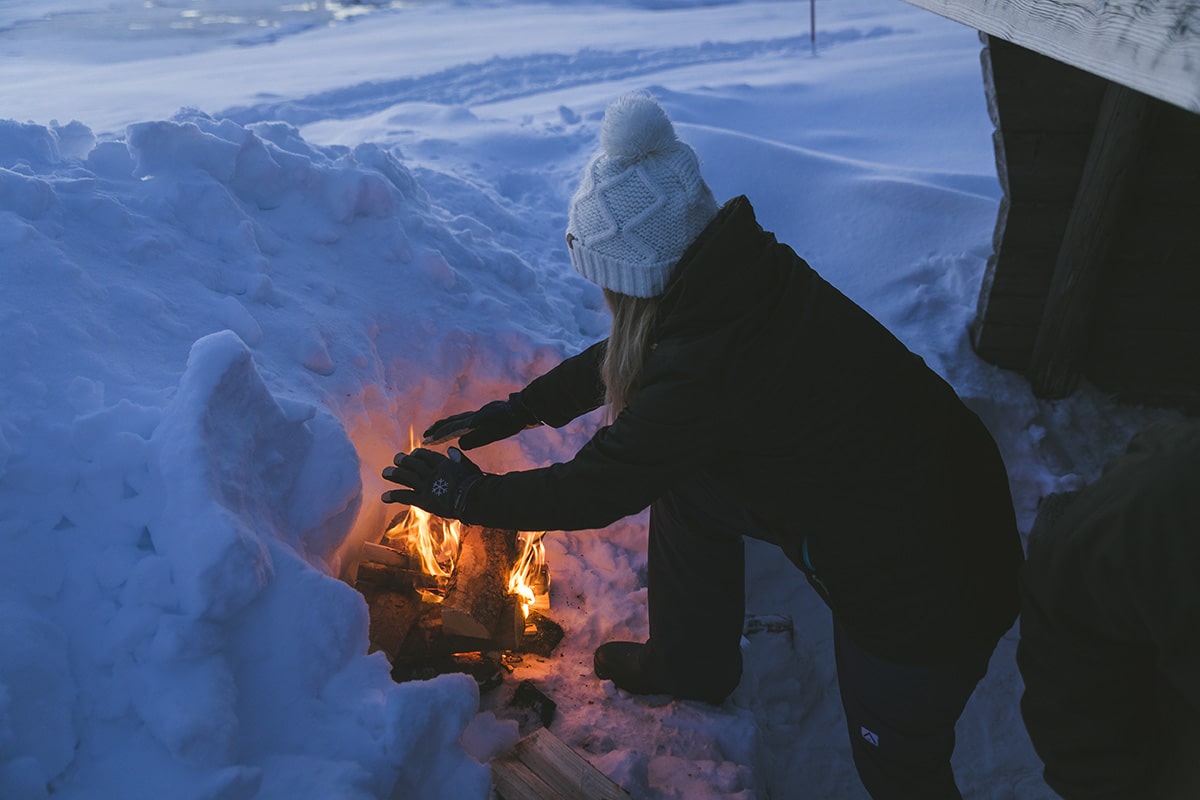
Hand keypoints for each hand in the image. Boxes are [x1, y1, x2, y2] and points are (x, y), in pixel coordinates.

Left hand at [381, 447, 482, 519]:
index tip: (412, 454)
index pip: (426, 456)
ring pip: (406, 477)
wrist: (474, 499)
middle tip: (396, 459)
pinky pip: (405, 496)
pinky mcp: (424, 500)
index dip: (417, 454)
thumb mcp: (469, 466)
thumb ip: (458, 457)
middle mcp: (432, 473)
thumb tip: (451, 449)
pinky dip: (394, 496)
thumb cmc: (475, 483)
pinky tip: (384, 497)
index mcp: (443, 464)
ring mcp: (427, 486)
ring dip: (395, 474)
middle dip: (403, 461)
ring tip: (386, 472)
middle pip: (413, 464)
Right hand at [421, 393, 538, 449]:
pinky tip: (455, 429)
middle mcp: (472, 417)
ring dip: (443, 426)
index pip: (451, 430)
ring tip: (434, 431)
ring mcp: (476, 416)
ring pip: (455, 420)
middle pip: (450, 423)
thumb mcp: (494, 430)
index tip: (426, 441)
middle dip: (436, 430)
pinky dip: (454, 425)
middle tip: (424, 437)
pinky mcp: (482, 417)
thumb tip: (458, 440)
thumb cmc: (509, 421)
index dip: (438, 436)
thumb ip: (478, 436)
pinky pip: (463, 421)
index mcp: (472, 422)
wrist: (520, 409)